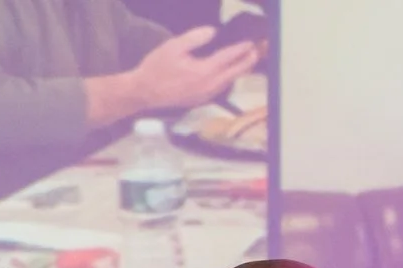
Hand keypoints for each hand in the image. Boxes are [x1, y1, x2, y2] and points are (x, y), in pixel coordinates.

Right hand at [128, 26, 257, 112]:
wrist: (144, 92)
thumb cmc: (156, 67)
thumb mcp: (173, 46)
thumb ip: (195, 37)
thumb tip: (213, 32)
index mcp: (204, 71)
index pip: (228, 57)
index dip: (241, 48)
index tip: (251, 41)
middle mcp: (209, 86)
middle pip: (235, 72)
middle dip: (248, 60)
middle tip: (258, 50)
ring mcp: (206, 95)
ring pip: (230, 82)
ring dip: (241, 71)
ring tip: (249, 60)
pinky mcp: (201, 100)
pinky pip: (221, 89)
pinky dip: (230, 79)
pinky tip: (231, 73)